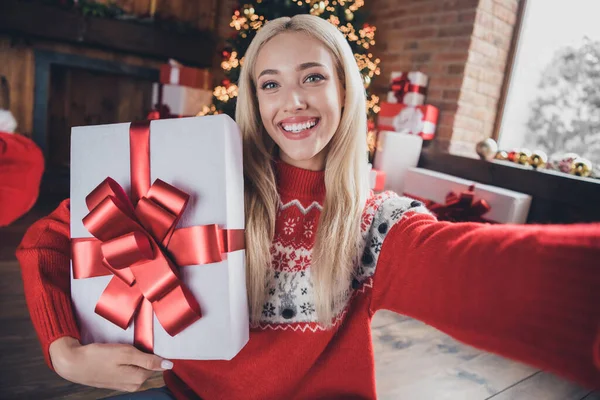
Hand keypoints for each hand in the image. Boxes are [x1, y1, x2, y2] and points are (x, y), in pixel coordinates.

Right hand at [49, 336, 172, 391]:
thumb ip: (149, 360)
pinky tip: (115, 355)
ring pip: (137, 366)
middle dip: (142, 354)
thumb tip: (169, 365)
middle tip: (127, 345)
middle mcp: (133, 385)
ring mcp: (124, 384)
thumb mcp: (126, 354)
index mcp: (138, 379)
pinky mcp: (116, 381)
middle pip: (147, 365)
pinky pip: (128, 368)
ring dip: (133, 357)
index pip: (156, 363)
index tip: (141, 342)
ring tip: (119, 350)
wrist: (73, 364)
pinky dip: (125, 360)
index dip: (151, 350)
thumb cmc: (99, 356)